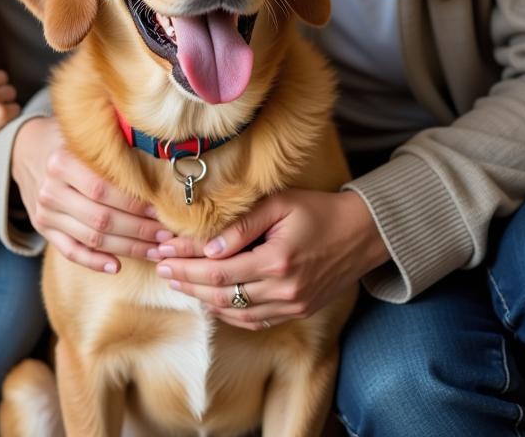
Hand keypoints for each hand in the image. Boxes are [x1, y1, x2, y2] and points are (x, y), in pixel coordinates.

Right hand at [11, 116, 173, 273]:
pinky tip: (117, 267)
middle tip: (166, 234)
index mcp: (62, 161)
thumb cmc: (67, 141)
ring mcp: (45, 213)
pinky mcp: (43, 228)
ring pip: (91, 238)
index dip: (135, 203)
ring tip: (154, 250)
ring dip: (127, 248)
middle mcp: (50, 189)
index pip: (103, 189)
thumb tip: (157, 158)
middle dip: (138, 229)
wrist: (26, 149)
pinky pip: (71, 251)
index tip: (161, 210)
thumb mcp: (83, 135)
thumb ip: (111, 147)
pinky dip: (94, 262)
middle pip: (101, 218)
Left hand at [154, 189, 388, 329]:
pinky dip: (229, 313)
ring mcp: (291, 306)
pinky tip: (211, 300)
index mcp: (277, 262)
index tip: (162, 256)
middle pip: (221, 295)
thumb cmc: (319, 211)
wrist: (363, 234)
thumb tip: (208, 247)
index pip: (217, 271)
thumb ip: (242, 226)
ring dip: (202, 300)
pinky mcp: (298, 312)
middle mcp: (283, 291)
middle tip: (161, 271)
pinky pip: (255, 321)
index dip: (185, 266)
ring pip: (235, 313)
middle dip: (186, 283)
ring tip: (179, 284)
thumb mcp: (280, 204)